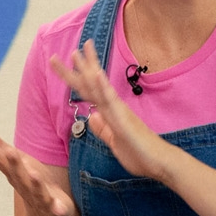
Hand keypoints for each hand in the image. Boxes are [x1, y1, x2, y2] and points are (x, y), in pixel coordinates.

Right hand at [0, 132, 76, 215]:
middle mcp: (25, 186)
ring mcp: (40, 199)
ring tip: (33, 173)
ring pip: (36, 190)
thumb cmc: (30, 186)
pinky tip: (58, 207)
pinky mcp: (55, 209)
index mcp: (16, 174)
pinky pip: (56, 208)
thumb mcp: (15, 164)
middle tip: (9, 151)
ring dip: (34, 182)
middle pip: (18, 174)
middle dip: (14, 163)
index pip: (2, 161)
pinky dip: (57, 208)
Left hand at [61, 43, 172, 180]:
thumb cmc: (140, 154)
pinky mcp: (124, 119)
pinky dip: (102, 86)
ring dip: (87, 69)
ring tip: (76, 52)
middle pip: (90, 84)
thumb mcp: (114, 143)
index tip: (64, 63)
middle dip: (74, 68)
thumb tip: (91, 116)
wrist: (160, 163)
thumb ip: (102, 129)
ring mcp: (118, 111)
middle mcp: (113, 107)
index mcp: (110, 112)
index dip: (75, 78)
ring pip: (98, 87)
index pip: (88, 92)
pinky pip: (111, 101)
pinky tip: (95, 74)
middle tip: (55, 55)